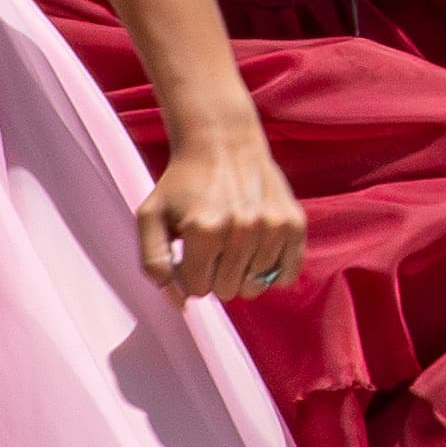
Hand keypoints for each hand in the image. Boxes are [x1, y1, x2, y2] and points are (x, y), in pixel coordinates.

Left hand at [136, 111, 307, 304]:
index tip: (191, 250)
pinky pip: (286, 276)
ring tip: (234, 241)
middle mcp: (242, 228)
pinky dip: (272, 272)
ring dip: (243, 270)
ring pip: (256, 285)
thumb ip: (153, 264)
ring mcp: (272, 226)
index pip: (199, 289)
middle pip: (229, 290)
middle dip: (216, 274)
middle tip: (213, 246)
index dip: (192, 273)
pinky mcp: (294, 223)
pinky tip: (258, 250)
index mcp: (204, 229)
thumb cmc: (183, 184)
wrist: (223, 143)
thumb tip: (180, 303)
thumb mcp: (150, 217)